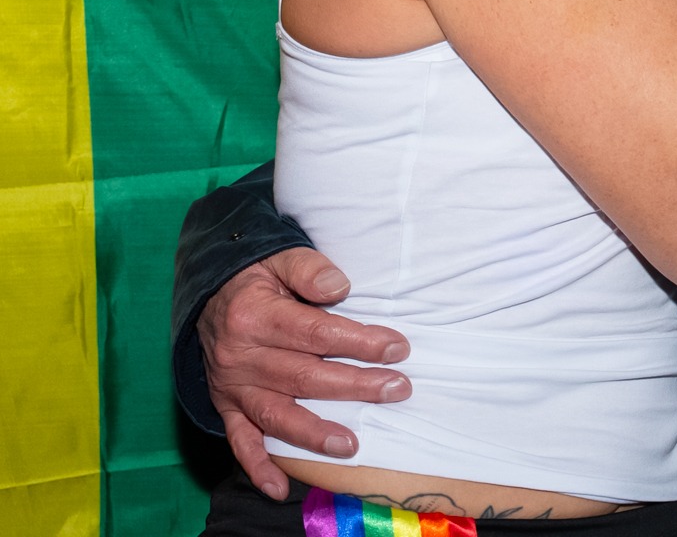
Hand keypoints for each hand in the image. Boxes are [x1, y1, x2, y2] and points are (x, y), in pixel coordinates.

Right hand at [198, 248, 411, 499]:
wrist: (207, 294)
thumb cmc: (256, 276)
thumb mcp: (279, 257)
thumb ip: (309, 269)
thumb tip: (340, 288)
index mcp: (256, 316)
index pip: (316, 333)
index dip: (359, 341)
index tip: (396, 348)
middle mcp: (241, 356)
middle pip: (305, 376)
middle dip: (356, 386)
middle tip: (397, 389)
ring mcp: (232, 386)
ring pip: (276, 415)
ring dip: (315, 433)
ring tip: (352, 445)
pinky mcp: (226, 405)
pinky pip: (239, 440)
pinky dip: (257, 467)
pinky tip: (280, 488)